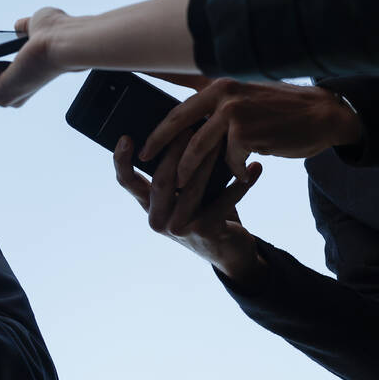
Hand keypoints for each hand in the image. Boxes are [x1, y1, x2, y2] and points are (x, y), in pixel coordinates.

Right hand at [114, 134, 265, 283]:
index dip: (121, 160)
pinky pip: (223, 200)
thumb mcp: (183, 196)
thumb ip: (176, 174)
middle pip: (162, 178)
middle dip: (175, 150)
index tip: (125, 137)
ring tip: (222, 140)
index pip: (127, 181)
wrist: (229, 252)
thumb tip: (181, 131)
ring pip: (191, 186)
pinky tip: (256, 168)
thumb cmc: (205, 213)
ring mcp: (179, 228)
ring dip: (208, 160)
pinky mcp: (205, 231)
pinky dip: (241, 184)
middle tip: (190, 127)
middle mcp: (157, 219)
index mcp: (147, 207)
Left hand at [139, 79, 362, 187]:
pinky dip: (234, 171)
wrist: (323, 115)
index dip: (156, 125)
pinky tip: (242, 174)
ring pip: (198, 147)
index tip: (136, 141)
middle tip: (146, 161)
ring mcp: (233, 112)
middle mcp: (221, 93)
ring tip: (183, 184)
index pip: (177, 106)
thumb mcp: (243, 97)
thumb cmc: (279, 111)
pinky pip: (229, 159)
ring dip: (190, 169)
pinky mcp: (246, 132)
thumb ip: (214, 102)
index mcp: (216, 85)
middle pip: (178, 123)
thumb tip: (182, 118)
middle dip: (159, 145)